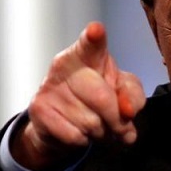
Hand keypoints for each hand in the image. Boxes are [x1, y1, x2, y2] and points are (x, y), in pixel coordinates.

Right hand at [11, 22, 145, 170]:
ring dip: (101, 132)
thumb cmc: (96, 98)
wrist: (61, 123)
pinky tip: (79, 132)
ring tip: (96, 125)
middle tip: (120, 126)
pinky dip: (84, 141)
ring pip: (90, 122)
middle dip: (117, 119)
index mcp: (88, 54)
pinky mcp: (38, 110)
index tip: (96, 30)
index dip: (95, 36)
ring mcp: (49, 87)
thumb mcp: (122, 91)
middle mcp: (65, 65)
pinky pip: (75, 135)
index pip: (91, 44)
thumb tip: (127, 110)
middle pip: (102, 98)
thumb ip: (132, 95)